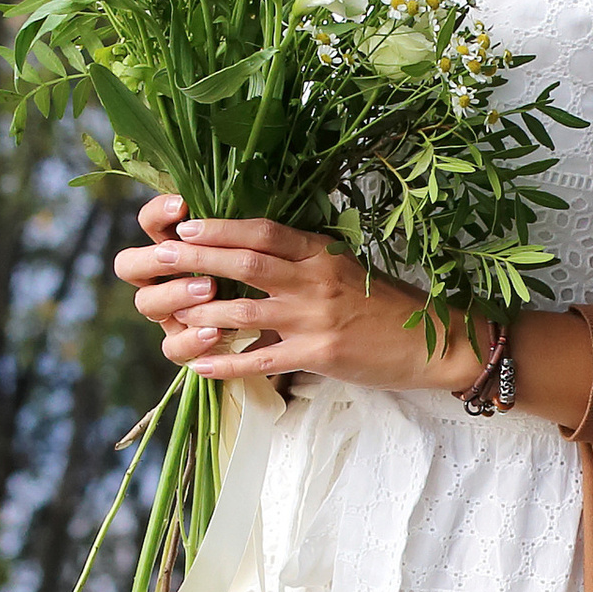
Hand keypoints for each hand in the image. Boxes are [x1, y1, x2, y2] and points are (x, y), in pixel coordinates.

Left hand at [113, 193, 453, 391]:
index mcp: (320, 252)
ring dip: (200, 311)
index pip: (262, 231)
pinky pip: (260, 359)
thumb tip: (258, 253)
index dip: (220, 226)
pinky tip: (198, 365)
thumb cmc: (387, 305)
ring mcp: (315, 317)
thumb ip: (305, 261)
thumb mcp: (348, 269)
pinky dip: (225, 363)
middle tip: (159, 255)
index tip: (185, 226)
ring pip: (243, 309)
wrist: (434, 342)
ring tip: (168, 312)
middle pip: (244, 261)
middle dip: (196, 257)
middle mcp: (314, 279)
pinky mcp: (318, 354)